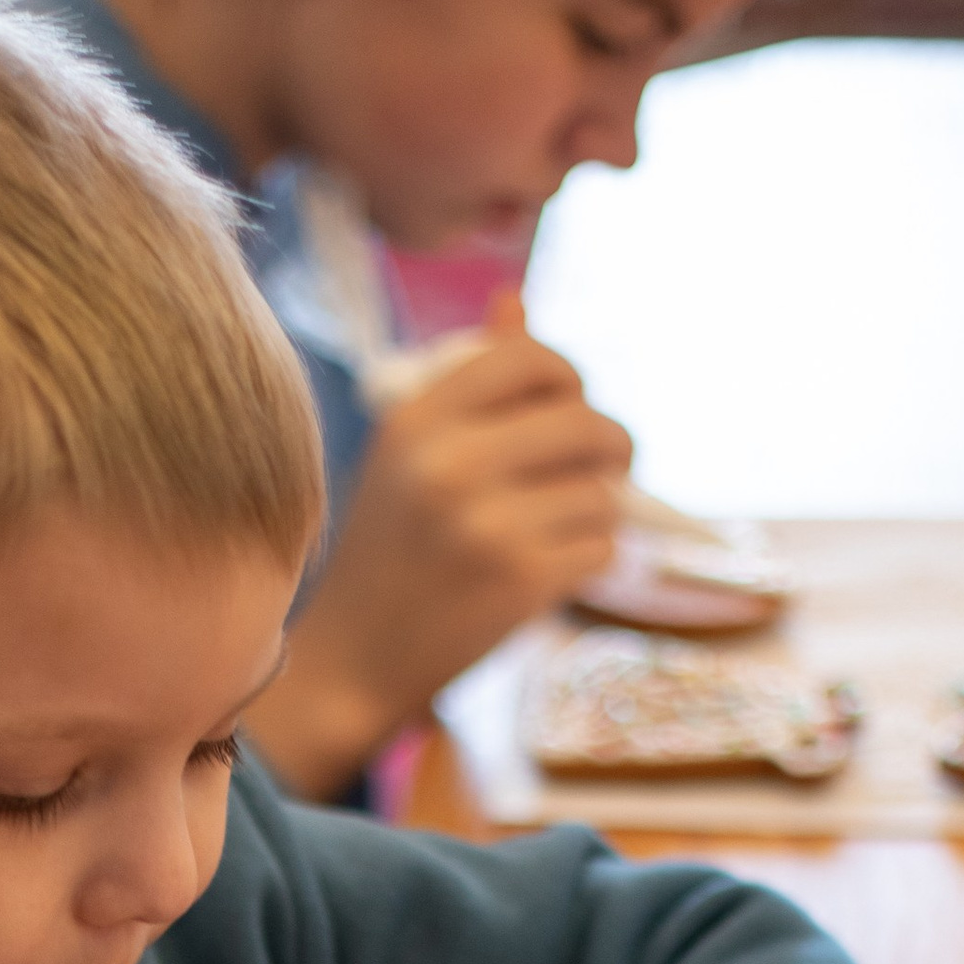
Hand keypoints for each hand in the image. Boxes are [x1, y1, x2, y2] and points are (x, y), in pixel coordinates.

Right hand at [249, 294, 630, 798]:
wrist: (353, 662)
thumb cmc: (387, 554)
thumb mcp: (406, 456)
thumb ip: (466, 383)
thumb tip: (515, 301)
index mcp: (415, 419)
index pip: (531, 358)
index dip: (569, 379)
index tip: (570, 409)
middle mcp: (449, 462)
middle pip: (587, 421)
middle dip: (610, 448)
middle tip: (604, 471)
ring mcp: (486, 523)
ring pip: (602, 491)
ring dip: (600, 513)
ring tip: (564, 531)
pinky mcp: (518, 580)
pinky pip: (602, 547)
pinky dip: (591, 561)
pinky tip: (554, 573)